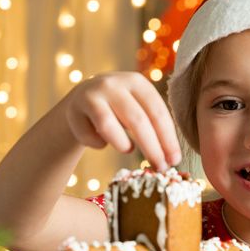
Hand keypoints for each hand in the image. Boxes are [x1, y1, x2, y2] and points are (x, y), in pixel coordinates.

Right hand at [60, 71, 181, 171]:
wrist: (82, 101)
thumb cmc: (119, 110)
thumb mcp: (139, 109)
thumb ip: (154, 126)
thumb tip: (171, 159)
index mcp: (137, 82)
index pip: (157, 112)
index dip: (167, 138)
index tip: (174, 160)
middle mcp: (115, 84)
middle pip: (137, 120)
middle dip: (152, 148)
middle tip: (159, 168)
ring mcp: (93, 94)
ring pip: (109, 126)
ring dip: (122, 144)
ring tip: (127, 149)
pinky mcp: (75, 109)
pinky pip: (90, 136)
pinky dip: (98, 144)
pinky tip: (101, 142)